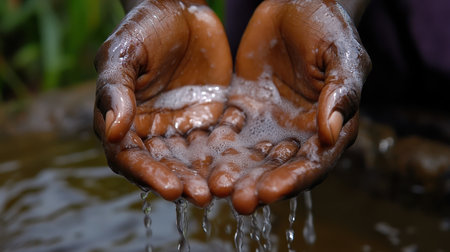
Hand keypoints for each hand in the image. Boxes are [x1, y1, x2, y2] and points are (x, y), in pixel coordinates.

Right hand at [93, 0, 231, 206]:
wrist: (181, 8)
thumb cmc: (145, 27)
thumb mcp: (124, 53)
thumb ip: (115, 89)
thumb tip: (113, 132)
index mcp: (123, 120)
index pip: (128, 157)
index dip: (147, 174)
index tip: (169, 188)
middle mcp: (151, 132)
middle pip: (162, 167)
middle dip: (180, 184)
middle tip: (202, 197)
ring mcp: (181, 128)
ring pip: (190, 162)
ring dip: (204, 178)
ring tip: (221, 193)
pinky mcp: (208, 121)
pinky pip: (217, 144)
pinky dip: (226, 159)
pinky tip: (241, 171)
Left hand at [207, 0, 370, 213]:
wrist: (294, 0)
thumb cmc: (327, 24)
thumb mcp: (341, 53)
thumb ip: (342, 91)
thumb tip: (332, 133)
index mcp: (329, 125)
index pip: (313, 163)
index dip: (293, 180)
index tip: (270, 192)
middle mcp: (298, 132)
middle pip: (279, 168)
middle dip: (259, 186)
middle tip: (238, 201)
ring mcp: (269, 123)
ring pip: (251, 157)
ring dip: (235, 174)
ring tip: (215, 188)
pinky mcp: (244, 109)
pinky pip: (229, 132)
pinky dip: (217, 148)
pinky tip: (200, 160)